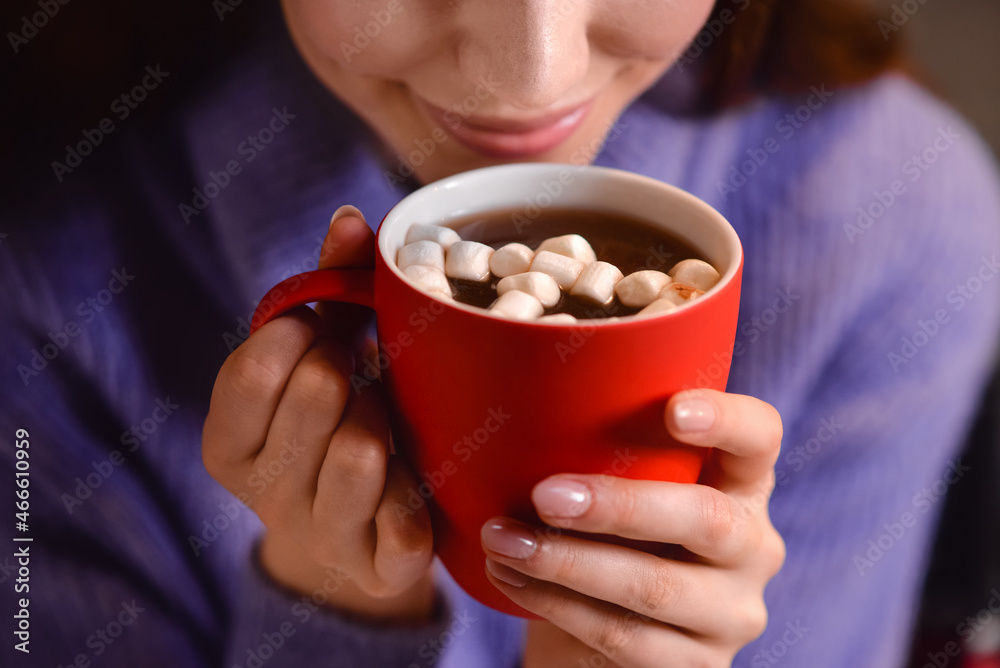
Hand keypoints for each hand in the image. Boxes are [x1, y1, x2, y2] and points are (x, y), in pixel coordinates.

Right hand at [202, 206, 434, 622]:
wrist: (362, 529)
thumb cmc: (338, 418)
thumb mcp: (325, 353)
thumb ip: (331, 286)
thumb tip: (349, 217)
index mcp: (227, 443)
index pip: (256, 366)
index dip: (305, 333)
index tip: (325, 332)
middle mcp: (261, 496)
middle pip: (317, 392)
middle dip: (354, 368)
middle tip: (363, 374)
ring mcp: (318, 538)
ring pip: (361, 449)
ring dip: (386, 417)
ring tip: (387, 418)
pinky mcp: (377, 570)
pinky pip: (405, 518)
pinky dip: (418, 482)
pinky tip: (412, 471)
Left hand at [482, 389, 784, 666]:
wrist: (597, 631)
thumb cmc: (603, 534)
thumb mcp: (617, 486)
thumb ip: (603, 449)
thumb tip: (520, 404)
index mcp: (740, 482)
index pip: (760, 437)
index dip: (727, 420)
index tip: (672, 410)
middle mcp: (752, 545)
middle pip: (707, 519)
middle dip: (618, 506)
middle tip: (544, 496)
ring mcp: (732, 613)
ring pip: (655, 586)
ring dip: (566, 562)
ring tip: (502, 540)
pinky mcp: (698, 666)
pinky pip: (623, 637)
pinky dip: (556, 604)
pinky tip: (510, 578)